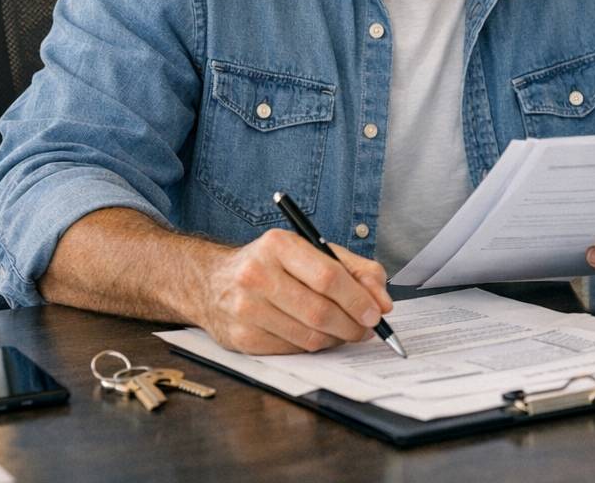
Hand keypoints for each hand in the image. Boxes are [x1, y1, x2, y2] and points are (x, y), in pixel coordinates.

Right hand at [195, 229, 392, 354]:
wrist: (212, 282)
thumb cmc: (272, 265)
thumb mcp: (311, 251)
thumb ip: (354, 269)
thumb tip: (382, 301)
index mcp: (278, 245)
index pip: (328, 277)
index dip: (358, 299)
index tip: (377, 312)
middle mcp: (256, 274)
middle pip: (320, 311)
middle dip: (352, 325)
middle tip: (367, 328)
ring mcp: (245, 309)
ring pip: (308, 336)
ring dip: (336, 338)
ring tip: (345, 331)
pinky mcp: (241, 338)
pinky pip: (293, 350)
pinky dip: (314, 346)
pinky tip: (317, 335)